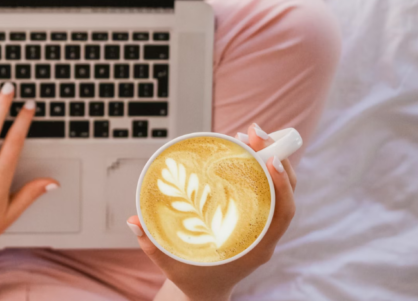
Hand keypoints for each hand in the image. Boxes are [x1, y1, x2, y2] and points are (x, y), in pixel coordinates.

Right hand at [128, 123, 297, 300]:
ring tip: (248, 134)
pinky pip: (265, 190)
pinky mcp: (255, 218)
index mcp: (256, 248)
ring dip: (268, 158)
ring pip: (277, 188)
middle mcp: (265, 235)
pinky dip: (258, 168)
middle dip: (276, 158)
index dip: (282, 185)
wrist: (206, 292)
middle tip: (254, 133)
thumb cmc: (193, 279)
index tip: (271, 160)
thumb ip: (152, 245)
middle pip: (284, 193)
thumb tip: (133, 221)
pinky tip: (242, 150)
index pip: (282, 214)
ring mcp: (263, 226)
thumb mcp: (171, 266)